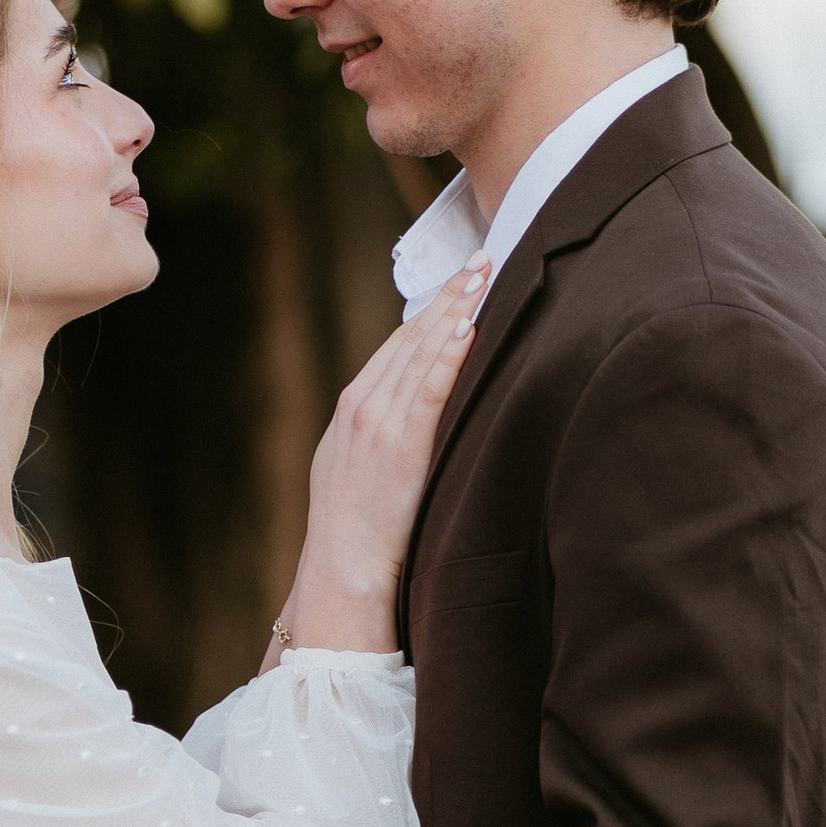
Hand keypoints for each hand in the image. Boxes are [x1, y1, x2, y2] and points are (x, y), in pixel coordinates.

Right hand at [275, 259, 488, 652]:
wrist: (342, 567)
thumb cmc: (353, 527)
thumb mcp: (352, 466)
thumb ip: (376, 431)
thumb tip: (405, 411)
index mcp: (352, 406)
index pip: (396, 344)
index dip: (429, 309)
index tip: (458, 280)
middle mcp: (363, 405)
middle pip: (412, 337)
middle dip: (448, 295)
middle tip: (480, 259)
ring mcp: (380, 424)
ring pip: (422, 354)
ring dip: (455, 311)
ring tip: (483, 278)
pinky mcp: (402, 447)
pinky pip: (429, 391)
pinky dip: (447, 357)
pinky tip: (467, 330)